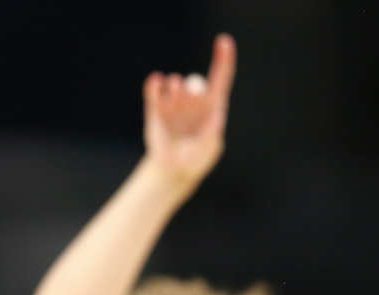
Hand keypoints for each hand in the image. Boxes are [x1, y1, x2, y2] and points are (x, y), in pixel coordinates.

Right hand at [142, 33, 236, 188]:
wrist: (172, 168)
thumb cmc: (195, 157)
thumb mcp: (205, 150)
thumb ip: (211, 135)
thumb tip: (218, 118)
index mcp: (213, 105)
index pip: (221, 77)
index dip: (224, 59)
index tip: (224, 42)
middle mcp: (194, 99)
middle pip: (195, 83)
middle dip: (193, 86)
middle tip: (190, 92)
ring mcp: (174, 102)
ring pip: (174, 84)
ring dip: (174, 84)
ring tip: (171, 86)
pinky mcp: (156, 108)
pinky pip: (154, 90)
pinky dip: (154, 85)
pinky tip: (156, 81)